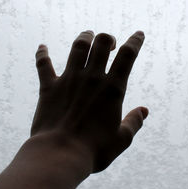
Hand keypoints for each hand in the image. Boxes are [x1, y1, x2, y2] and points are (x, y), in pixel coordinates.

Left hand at [31, 30, 148, 173]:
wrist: (60, 154)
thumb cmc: (94, 150)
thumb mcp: (121, 139)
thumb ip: (134, 122)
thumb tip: (144, 111)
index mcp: (112, 89)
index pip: (128, 55)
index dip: (135, 41)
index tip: (139, 34)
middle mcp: (91, 79)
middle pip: (102, 43)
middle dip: (108, 38)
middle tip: (109, 43)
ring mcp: (69, 80)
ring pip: (78, 47)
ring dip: (84, 37)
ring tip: (87, 35)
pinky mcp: (49, 87)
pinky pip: (44, 64)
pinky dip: (42, 54)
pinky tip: (42, 47)